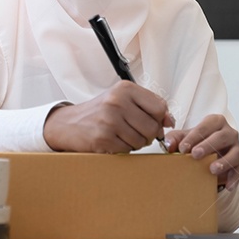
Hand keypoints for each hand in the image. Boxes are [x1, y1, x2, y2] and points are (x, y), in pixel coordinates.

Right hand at [43, 81, 175, 152]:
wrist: (69, 124)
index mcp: (125, 89)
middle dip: (149, 135)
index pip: (159, 108)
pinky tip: (114, 141)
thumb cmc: (100, 112)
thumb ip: (149, 106)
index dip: (160, 119)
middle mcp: (117, 102)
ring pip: (141, 141)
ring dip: (136, 143)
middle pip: (153, 127)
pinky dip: (124, 149)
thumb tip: (170, 121)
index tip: (153, 121)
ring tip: (123, 135)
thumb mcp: (123, 100)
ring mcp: (109, 120)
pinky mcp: (103, 138)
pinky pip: (128, 150)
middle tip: (137, 132)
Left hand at [165, 114, 238, 190]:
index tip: (182, 148)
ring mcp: (237, 148)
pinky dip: (235, 178)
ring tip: (212, 170)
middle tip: (195, 155)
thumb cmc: (198, 143)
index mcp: (216, 122)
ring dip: (224, 161)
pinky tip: (227, 186)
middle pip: (222, 136)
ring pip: (235, 153)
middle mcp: (229, 133)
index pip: (206, 125)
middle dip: (208, 145)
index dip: (194, 136)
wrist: (210, 156)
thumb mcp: (185, 138)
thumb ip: (175, 139)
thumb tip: (168, 145)